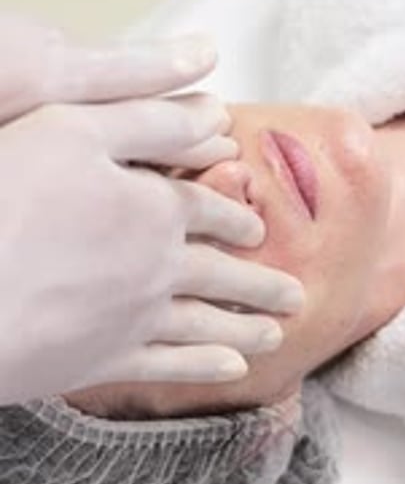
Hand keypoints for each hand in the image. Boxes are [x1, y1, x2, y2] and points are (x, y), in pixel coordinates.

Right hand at [0, 102, 302, 404]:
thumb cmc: (3, 195)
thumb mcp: (73, 128)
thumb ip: (147, 119)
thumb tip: (212, 112)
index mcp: (150, 208)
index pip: (206, 212)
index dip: (235, 218)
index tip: (258, 232)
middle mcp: (155, 267)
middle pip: (221, 274)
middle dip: (260, 283)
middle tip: (295, 295)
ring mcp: (132, 320)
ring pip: (206, 324)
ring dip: (247, 328)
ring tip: (278, 334)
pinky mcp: (100, 362)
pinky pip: (169, 368)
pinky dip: (205, 369)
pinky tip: (232, 371)